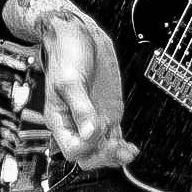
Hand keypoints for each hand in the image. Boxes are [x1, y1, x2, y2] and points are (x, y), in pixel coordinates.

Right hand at [37, 8, 137, 170]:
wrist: (79, 35)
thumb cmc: (66, 54)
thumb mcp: (69, 80)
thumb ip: (81, 107)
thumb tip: (91, 133)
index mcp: (60, 119)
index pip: (72, 149)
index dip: (87, 144)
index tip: (98, 125)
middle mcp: (76, 123)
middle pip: (87, 156)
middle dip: (102, 156)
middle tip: (115, 144)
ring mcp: (93, 119)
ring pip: (102, 151)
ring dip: (115, 156)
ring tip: (128, 152)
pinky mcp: (107, 113)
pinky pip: (114, 138)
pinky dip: (123, 148)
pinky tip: (131, 149)